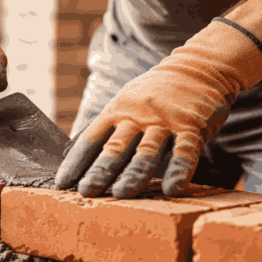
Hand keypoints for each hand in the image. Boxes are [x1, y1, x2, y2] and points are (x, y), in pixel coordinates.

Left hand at [54, 21, 261, 197]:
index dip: (76, 161)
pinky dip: (179, 169)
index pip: (91, 138)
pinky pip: (185, 150)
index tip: (63, 183)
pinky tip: (172, 189)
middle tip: (86, 192)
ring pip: (147, 150)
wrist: (199, 67)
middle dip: (99, 170)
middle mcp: (138, 116)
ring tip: (121, 194)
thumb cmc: (154, 93)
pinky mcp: (193, 125)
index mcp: (117, 111)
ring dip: (133, 173)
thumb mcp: (124, 102)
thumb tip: (72, 152)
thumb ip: (104, 127)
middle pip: (115, 146)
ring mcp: (165, 121)